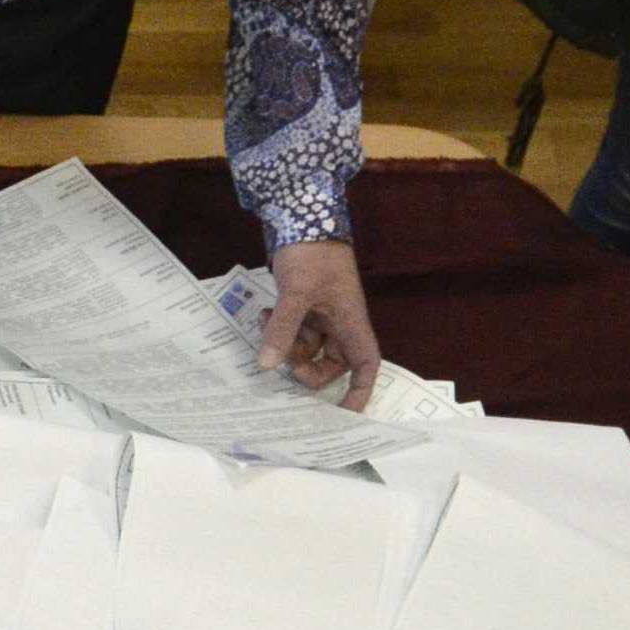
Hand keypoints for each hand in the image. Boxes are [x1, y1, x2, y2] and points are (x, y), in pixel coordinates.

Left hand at [256, 238, 381, 406]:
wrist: (301, 213)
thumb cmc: (312, 251)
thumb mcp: (295, 293)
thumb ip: (282, 330)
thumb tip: (266, 367)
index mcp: (351, 322)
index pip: (366, 366)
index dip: (360, 393)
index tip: (344, 416)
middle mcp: (339, 323)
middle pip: (329, 365)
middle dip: (305, 368)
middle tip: (282, 360)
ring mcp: (321, 315)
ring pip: (305, 348)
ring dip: (284, 343)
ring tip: (266, 319)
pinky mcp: (303, 305)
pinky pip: (292, 330)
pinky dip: (277, 327)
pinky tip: (264, 310)